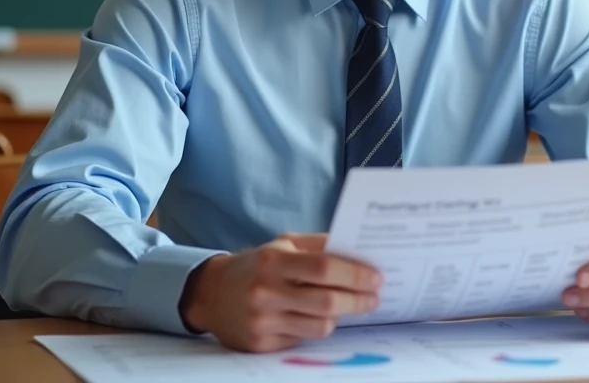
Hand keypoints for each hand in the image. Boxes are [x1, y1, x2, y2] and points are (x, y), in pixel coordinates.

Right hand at [179, 232, 381, 351]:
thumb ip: (319, 245)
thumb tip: (359, 250)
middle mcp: (266, 291)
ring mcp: (262, 321)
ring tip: (350, 305)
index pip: (324, 268)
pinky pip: (304, 339)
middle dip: (358, 300)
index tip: (376, 277)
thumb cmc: (258, 265)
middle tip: (375, 297)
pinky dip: (317, 327)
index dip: (355, 274)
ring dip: (341, 316)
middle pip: (327, 301)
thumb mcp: (283, 243)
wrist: (212, 294)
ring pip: (320, 325)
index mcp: (273, 260)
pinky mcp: (261, 344)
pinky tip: (319, 316)